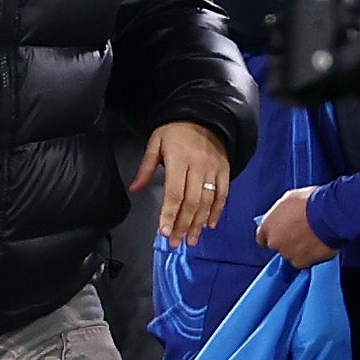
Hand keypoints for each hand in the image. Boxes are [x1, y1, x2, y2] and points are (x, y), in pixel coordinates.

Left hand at [134, 120, 232, 248]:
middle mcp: (197, 166)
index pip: (174, 192)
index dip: (169, 214)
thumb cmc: (176, 130)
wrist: (204, 116)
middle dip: (183, 225)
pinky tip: (209, 225)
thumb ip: (145, 167)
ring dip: (198, 224)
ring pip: (207, 201)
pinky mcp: (224, 171)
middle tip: (176, 243)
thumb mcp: (155, 142)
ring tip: (191, 240)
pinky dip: (216, 211)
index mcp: (178, 159)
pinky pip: (222, 194)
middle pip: (191, 201)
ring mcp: (213, 169)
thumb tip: (134, 189)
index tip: (164, 231)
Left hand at [257, 185, 332, 268]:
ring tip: (313, 238)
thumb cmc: (311, 201)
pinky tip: (319, 245)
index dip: (273, 235)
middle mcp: (274, 242)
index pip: (262, 237)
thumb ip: (282, 212)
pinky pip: (305, 261)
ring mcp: (288, 254)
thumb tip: (284, 215)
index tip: (280, 233)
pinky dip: (311, 256)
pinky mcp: (302, 262)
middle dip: (287, 241)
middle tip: (301, 232)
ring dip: (299, 249)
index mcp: (268, 225)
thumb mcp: (290, 198)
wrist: (330, 214)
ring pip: (292, 255)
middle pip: (278, 246)